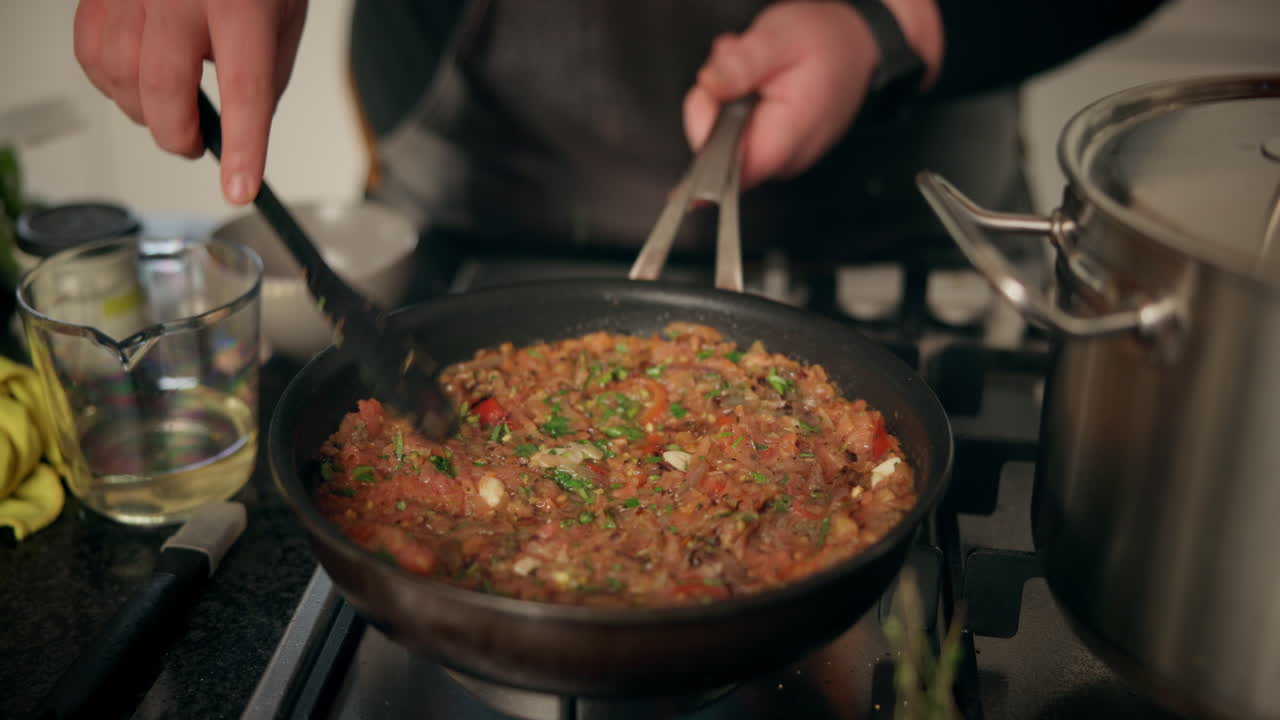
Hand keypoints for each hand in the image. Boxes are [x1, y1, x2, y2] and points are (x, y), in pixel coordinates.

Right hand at [74, 0, 307, 204]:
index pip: (243, 87)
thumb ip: (264, 74)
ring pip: (117, 75)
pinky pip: (88, 51)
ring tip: (172, 109)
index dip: (242, 147)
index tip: (240, 188)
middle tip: (198, 146)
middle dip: (179, 136)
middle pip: (164, 89)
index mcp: (239, 2)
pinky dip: (109, 82)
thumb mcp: (282, 17)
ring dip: (143, 111)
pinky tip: (135, 81)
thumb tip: (240, 131)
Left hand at [683, 0, 939, 189]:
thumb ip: (741, 64)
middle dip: (713, 104)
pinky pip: (735, 135)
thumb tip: (707, 85)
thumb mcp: (780, 38)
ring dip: (724, 100)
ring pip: (721, 140)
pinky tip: (753, 81)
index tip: (710, 93)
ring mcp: (778, 158)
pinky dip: (734, 104)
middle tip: (736, 66)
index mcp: (784, 139)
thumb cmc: (828, 42)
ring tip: (751, 69)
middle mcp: (782, 160)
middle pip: (716, 151)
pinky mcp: (774, 150)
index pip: (724, 166)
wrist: (858, 44)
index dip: (704, 132)